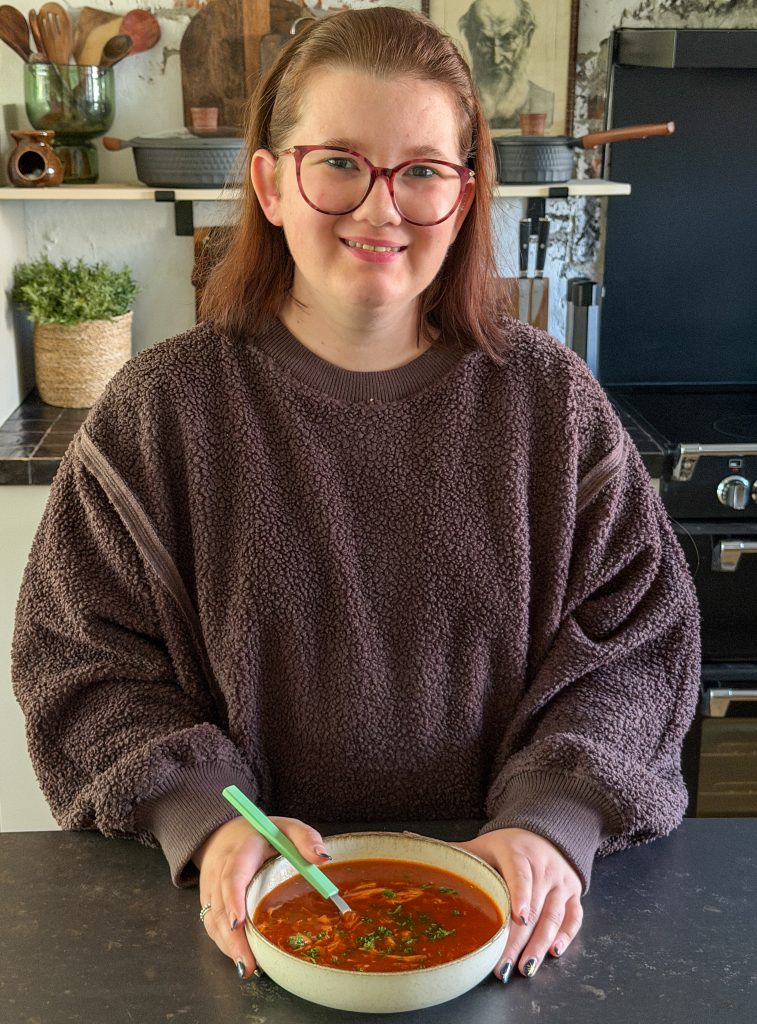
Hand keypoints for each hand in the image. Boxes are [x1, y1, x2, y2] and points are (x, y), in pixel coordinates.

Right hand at [193, 814, 329, 979]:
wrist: (223, 834)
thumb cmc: (259, 834)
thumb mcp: (285, 827)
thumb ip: (305, 837)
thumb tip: (323, 858)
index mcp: (240, 851)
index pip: (233, 875)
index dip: (233, 899)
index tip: (238, 922)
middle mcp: (220, 871)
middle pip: (220, 905)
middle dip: (232, 936)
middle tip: (248, 961)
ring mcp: (210, 888)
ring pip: (213, 920)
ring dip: (228, 945)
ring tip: (247, 966)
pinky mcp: (208, 902)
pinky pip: (211, 925)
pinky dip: (224, 944)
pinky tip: (240, 958)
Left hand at [456, 827, 582, 981]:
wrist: (545, 833)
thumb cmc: (509, 846)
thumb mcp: (484, 845)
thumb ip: (459, 853)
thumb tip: (420, 852)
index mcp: (518, 853)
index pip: (520, 875)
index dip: (520, 896)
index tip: (518, 919)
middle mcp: (544, 867)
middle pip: (534, 906)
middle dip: (520, 940)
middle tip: (504, 965)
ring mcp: (561, 882)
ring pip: (554, 916)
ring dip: (541, 945)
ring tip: (526, 967)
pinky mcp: (574, 893)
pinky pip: (574, 917)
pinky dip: (567, 936)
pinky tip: (554, 952)